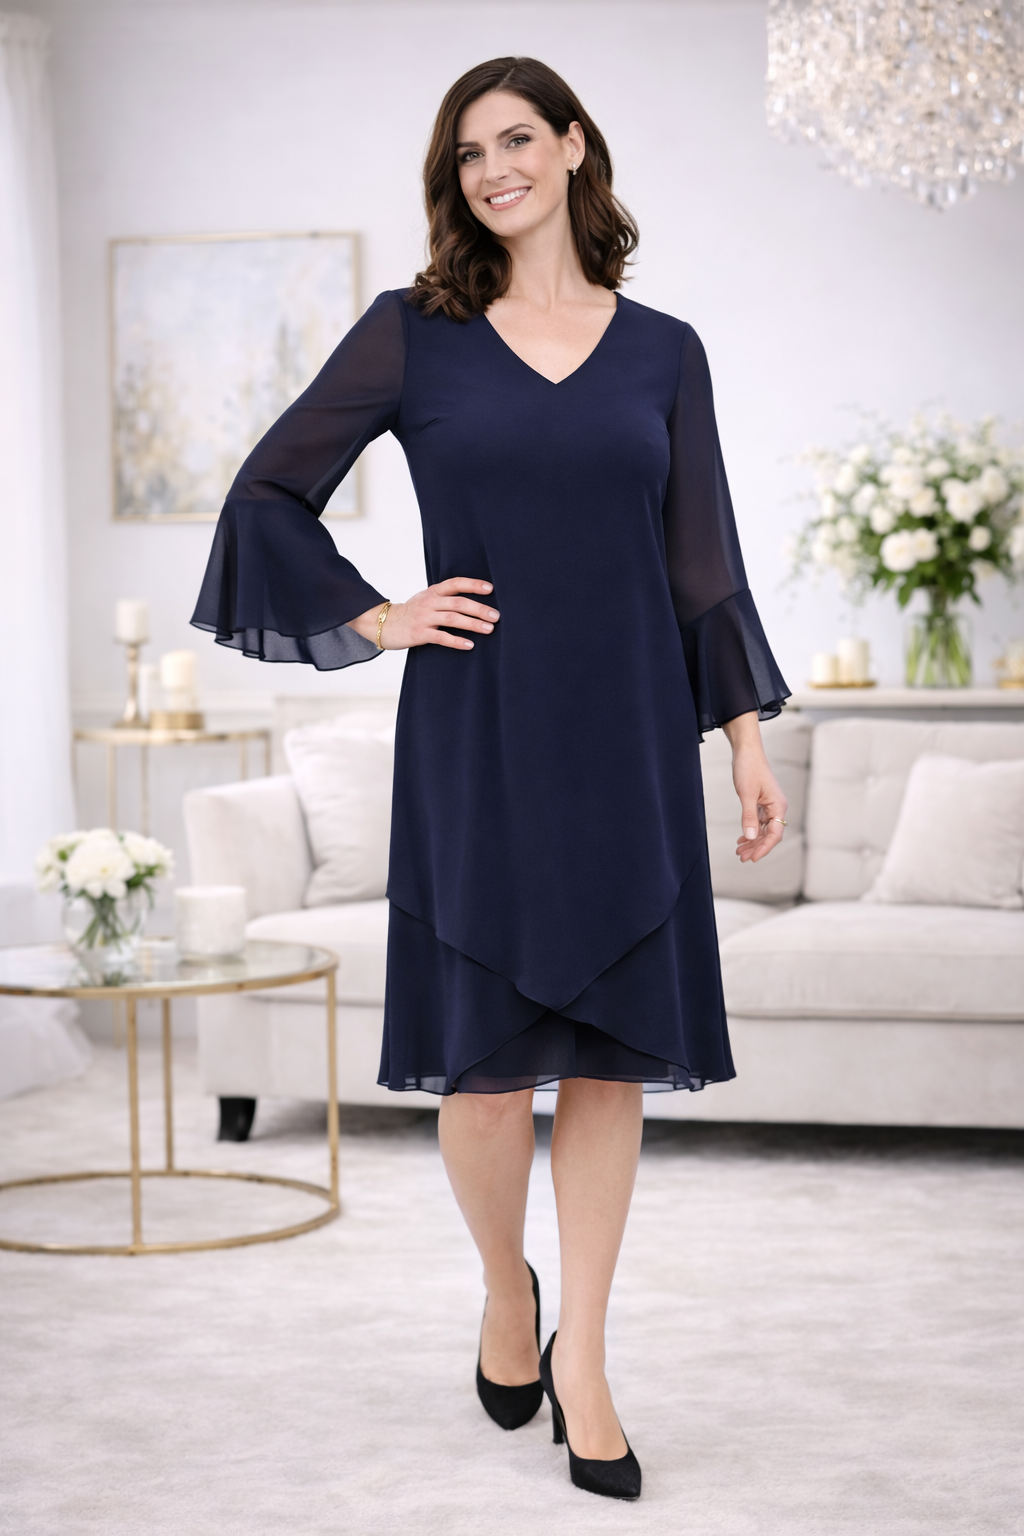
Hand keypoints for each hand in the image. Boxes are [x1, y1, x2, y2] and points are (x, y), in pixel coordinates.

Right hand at [347, 578, 498, 650]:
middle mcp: (429, 602)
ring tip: (489, 629)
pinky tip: (470, 645)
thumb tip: (475, 600)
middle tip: (496, 616)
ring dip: (473, 624)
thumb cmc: (412, 612)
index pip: (455, 583)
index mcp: (433, 592)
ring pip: (452, 619)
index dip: (473, 584)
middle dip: (479, 608)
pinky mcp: (419, 634)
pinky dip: (456, 641)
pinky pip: (441, 637)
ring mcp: (424, 618)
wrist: (383, 623)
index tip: (491, 589)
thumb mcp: (427, 599)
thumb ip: (445, 598)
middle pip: (458, 602)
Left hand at [722, 713, 787, 863]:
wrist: (746, 752)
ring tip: (739, 851)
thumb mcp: (747, 794)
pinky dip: (751, 831)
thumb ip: (749, 816)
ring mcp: (769, 805)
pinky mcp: (762, 803)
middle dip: (756, 848)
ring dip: (753, 841)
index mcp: (778, 806)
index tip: (752, 859)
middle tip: (742, 858)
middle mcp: (777, 807)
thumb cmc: (749, 769)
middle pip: (770, 834)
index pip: (775, 834)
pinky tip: (742, 839)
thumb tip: (751, 837)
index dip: (764, 848)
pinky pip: (759, 822)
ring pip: (764, 830)